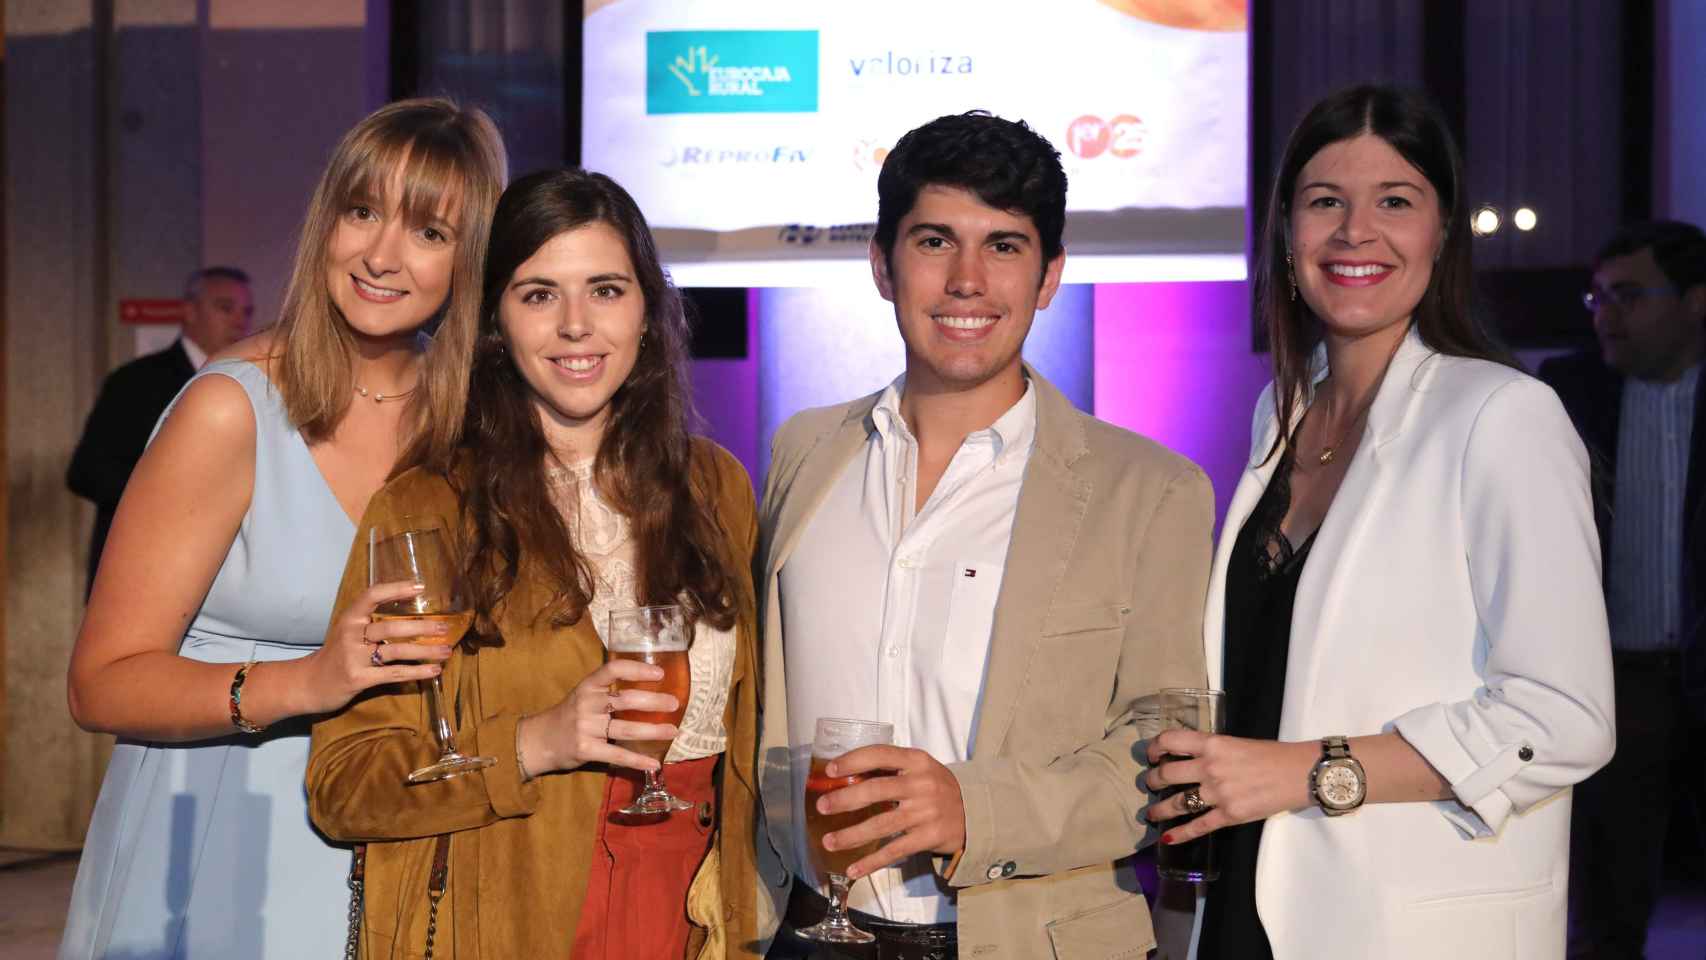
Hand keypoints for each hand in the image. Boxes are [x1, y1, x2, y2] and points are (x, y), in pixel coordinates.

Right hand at [297, 581, 451, 714]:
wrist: (307, 684)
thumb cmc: (336, 655)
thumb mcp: (347, 631)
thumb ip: (371, 622)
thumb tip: (411, 615)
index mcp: (349, 618)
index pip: (372, 595)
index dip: (396, 589)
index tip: (420, 587)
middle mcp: (351, 635)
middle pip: (391, 627)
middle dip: (421, 627)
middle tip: (445, 627)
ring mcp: (354, 657)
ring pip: (396, 651)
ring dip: (425, 651)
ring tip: (447, 651)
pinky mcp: (358, 679)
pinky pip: (394, 673)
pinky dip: (417, 672)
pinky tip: (434, 671)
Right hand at [516, 659, 680, 775]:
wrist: (539, 740)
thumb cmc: (569, 715)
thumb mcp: (584, 695)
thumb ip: (608, 691)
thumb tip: (648, 689)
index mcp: (588, 686)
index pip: (613, 669)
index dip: (637, 669)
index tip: (660, 673)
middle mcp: (587, 703)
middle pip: (626, 700)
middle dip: (653, 701)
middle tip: (674, 703)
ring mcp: (585, 727)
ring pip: (626, 729)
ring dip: (652, 730)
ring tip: (673, 731)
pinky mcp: (585, 749)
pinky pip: (616, 755)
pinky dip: (637, 760)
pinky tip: (653, 763)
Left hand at [817, 745, 965, 879]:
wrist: (975, 811)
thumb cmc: (938, 787)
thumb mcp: (921, 768)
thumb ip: (891, 769)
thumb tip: (847, 775)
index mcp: (917, 761)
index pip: (880, 754)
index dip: (853, 760)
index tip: (831, 770)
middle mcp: (921, 784)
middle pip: (876, 790)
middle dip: (844, 800)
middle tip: (822, 807)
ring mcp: (925, 812)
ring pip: (881, 824)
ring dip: (851, 835)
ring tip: (829, 842)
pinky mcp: (928, 837)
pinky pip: (894, 851)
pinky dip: (872, 862)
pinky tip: (854, 869)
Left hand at [1141, 731, 1316, 844]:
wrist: (1299, 772)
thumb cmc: (1271, 755)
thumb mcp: (1236, 743)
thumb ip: (1212, 750)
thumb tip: (1191, 758)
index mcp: (1212, 744)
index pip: (1170, 740)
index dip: (1154, 748)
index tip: (1151, 755)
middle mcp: (1210, 767)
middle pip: (1167, 774)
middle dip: (1152, 780)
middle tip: (1150, 784)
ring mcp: (1218, 793)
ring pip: (1176, 803)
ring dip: (1159, 809)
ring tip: (1151, 813)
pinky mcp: (1229, 815)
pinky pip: (1198, 826)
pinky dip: (1180, 834)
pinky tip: (1167, 838)